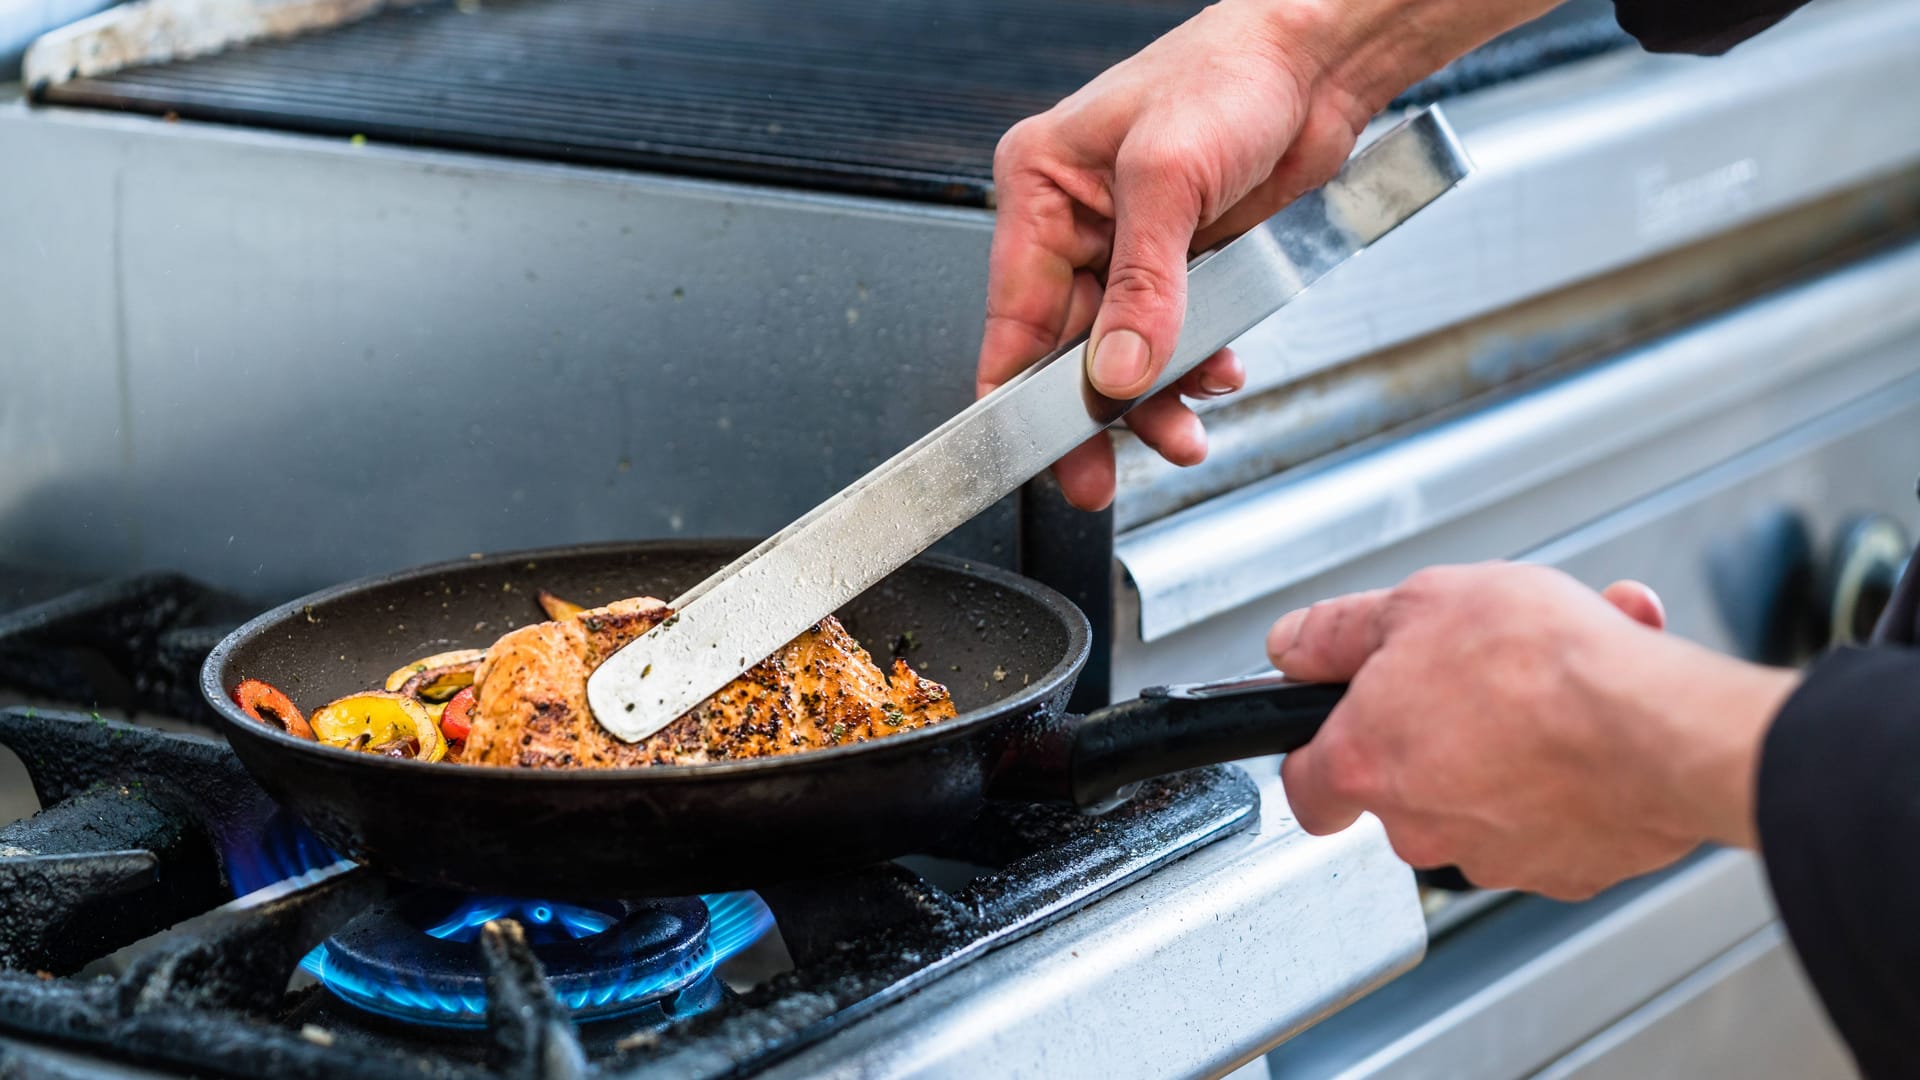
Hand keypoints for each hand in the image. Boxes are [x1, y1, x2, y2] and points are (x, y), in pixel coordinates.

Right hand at [977, 0, 1563, 509]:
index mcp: (1040, 187)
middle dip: (1094, 412)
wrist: (1318, 64)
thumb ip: (1143, 285)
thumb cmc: (1231, 76)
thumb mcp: (1171, 178)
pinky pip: (1169, 340)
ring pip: (1120, 354)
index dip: (1019, 394)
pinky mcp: (1179, 263)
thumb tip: (1118, 369)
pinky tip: (1214, 376)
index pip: (1009, 314)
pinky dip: (1190, 369)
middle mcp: (1074, 221)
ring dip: (1151, 401)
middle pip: (1064, 348)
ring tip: (1179, 435)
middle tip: (1099, 476)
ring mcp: (1127, 246)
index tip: (1034, 453)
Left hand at [1268, 563, 1799, 899]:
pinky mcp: (1567, 870)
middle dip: (1441, 725)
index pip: (1307, 788)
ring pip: (1487, 792)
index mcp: (1366, 763)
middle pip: (1404, 784)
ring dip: (1513, 735)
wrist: (1660, 728)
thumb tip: (1294, 643)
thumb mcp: (1421, 602)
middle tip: (1480, 671)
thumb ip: (1341, 630)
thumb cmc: (1545, 666)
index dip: (1317, 752)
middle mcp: (1422, 825)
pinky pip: (1556, 814)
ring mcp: (1495, 855)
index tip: (1338, 729)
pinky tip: (1598, 714)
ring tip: (1557, 676)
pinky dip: (1572, 768)